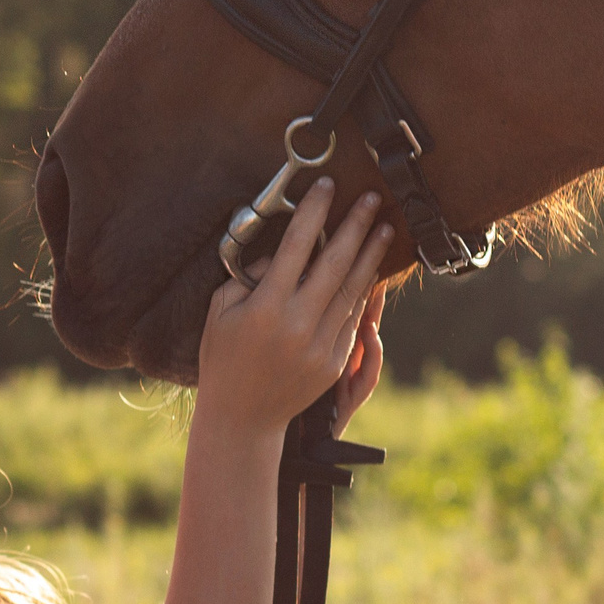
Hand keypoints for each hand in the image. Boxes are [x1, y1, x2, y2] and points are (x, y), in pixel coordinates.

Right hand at [198, 179, 392, 435]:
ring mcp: (320, 345)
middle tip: (371, 199)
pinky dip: (365, 290)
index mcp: (265, 308)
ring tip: (383, 228)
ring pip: (353, 289)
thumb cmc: (223, 358)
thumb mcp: (220, 311)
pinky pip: (354, 316)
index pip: (295, 246)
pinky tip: (371, 268)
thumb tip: (280, 251)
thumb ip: (248, 277)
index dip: (313, 212)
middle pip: (335, 263)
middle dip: (355, 226)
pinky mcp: (334, 361)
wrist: (242, 417)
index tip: (326, 186)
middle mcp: (297, 325)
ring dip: (370, 255)